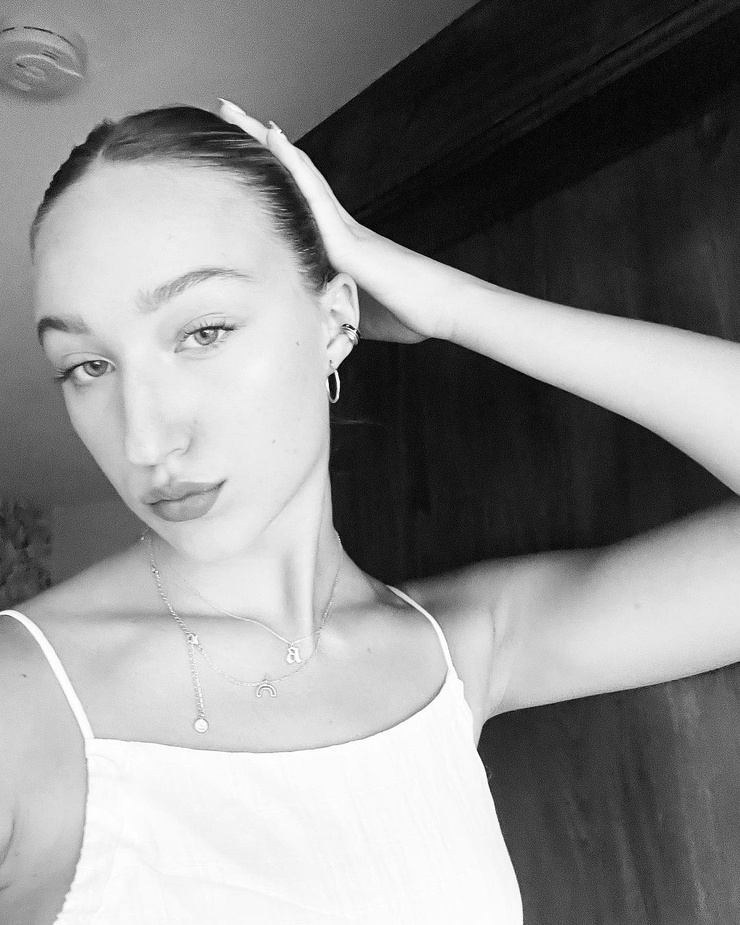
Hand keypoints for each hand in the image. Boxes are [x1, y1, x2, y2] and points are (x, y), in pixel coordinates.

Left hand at [216, 100, 427, 342]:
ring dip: (267, 142)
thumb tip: (308, 316)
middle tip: (224, 110)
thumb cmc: (405, 310)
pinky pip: (314, 196)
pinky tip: (273, 137)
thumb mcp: (352, 310)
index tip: (237, 151)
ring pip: (298, 175)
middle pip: (291, 175)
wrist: (442, 307)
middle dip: (257, 145)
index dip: (269, 174)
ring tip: (232, 110)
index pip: (294, 200)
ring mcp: (343, 228)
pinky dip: (293, 165)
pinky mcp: (348, 241)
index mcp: (336, 244)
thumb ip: (329, 303)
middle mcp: (337, 226)